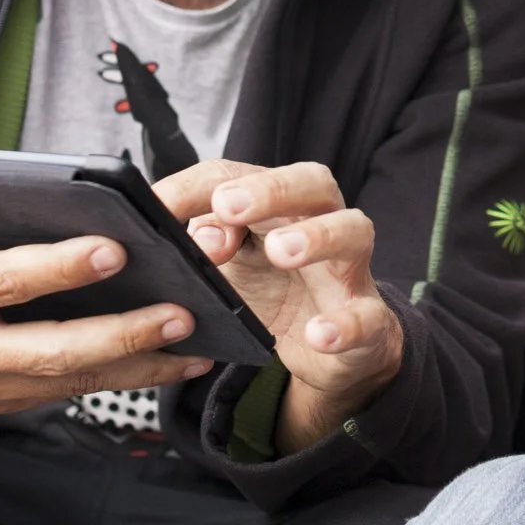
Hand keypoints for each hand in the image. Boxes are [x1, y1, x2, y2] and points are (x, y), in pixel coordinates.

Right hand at [0, 145, 211, 412]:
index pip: (1, 283)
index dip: (55, 269)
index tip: (111, 248)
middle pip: (51, 350)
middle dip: (121, 335)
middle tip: (180, 310)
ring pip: (71, 380)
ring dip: (138, 366)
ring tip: (199, 343)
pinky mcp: (3, 399)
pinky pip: (70, 392)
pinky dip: (125, 381)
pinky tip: (175, 364)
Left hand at [158, 161, 404, 452]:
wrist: (333, 347)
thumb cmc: (276, 290)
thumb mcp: (229, 266)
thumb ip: (206, 244)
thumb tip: (187, 233)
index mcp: (279, 204)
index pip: (237, 176)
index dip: (195, 187)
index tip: (156, 205)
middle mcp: (321, 222)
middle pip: (311, 183)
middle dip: (270, 190)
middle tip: (227, 205)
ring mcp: (349, 268)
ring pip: (352, 231)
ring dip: (317, 237)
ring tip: (280, 252)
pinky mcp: (367, 318)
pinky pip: (365, 316)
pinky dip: (344, 324)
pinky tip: (320, 333)